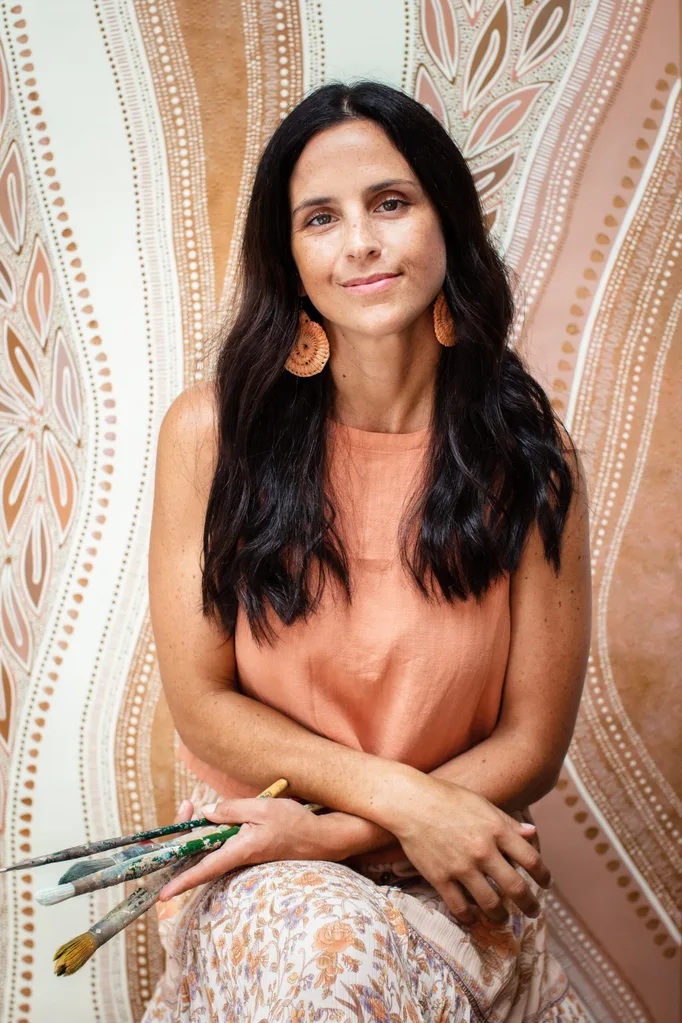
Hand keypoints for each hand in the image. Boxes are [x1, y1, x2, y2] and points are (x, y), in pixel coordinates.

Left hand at [158, 797, 334, 900]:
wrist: (320, 838)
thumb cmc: (294, 823)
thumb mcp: (262, 808)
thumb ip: (231, 809)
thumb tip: (205, 813)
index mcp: (240, 850)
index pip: (205, 868)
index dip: (182, 882)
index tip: (163, 895)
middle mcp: (238, 859)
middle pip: (201, 857)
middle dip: (183, 838)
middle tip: (181, 809)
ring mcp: (243, 858)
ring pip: (211, 851)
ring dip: (197, 833)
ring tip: (187, 809)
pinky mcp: (248, 853)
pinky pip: (222, 848)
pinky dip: (211, 833)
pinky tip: (210, 818)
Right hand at [389, 776, 551, 924]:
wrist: (410, 802)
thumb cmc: (447, 798)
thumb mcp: (483, 804)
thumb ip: (508, 822)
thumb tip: (533, 834)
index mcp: (496, 830)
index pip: (531, 860)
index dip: (543, 876)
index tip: (546, 884)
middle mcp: (483, 851)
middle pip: (516, 888)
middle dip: (529, 905)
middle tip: (533, 911)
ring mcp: (461, 867)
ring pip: (490, 904)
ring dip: (500, 916)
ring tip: (503, 919)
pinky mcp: (440, 878)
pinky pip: (459, 907)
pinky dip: (469, 918)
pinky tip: (473, 918)